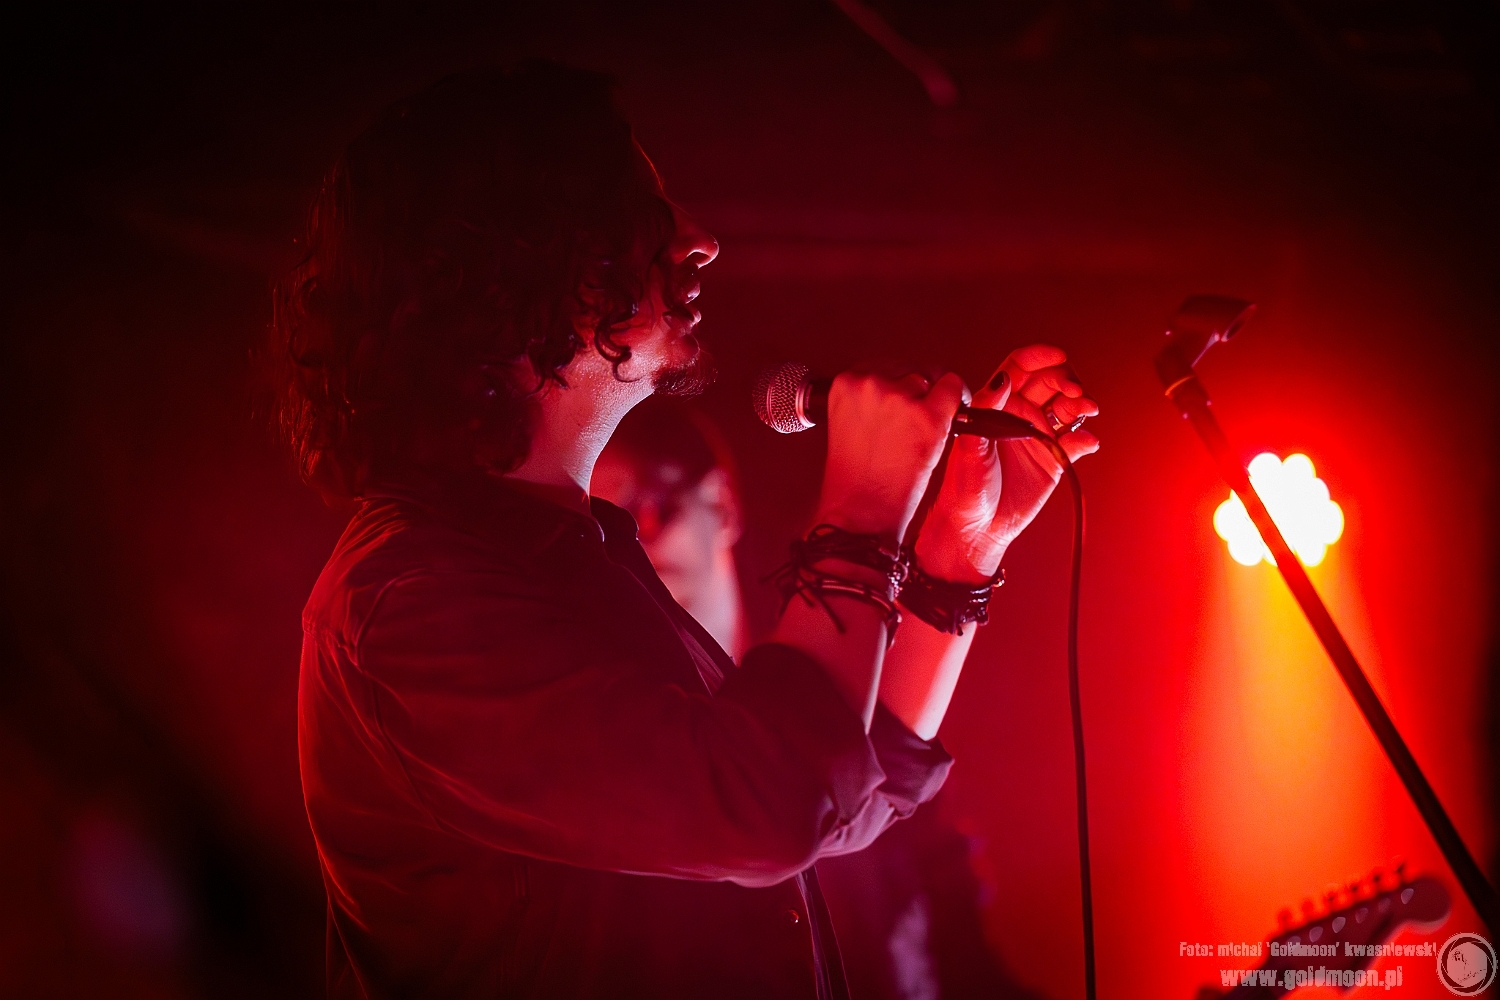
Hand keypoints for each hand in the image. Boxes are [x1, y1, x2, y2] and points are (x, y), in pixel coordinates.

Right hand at [816, 366, 965, 546]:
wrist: (861, 513)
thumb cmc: (854, 480)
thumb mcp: (849, 426)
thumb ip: (865, 400)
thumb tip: (894, 386)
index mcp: (845, 383)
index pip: (881, 365)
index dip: (898, 384)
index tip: (903, 400)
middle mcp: (870, 384)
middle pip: (909, 369)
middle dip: (917, 392)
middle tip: (914, 423)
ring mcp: (899, 398)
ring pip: (931, 379)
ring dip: (934, 401)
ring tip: (922, 433)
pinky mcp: (928, 416)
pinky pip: (954, 389)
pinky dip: (959, 404)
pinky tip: (948, 424)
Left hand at [915, 345, 1099, 582]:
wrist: (976, 526)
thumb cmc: (964, 485)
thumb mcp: (970, 444)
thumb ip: (987, 409)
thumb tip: (1004, 379)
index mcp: (998, 403)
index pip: (1020, 368)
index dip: (1039, 356)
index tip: (1058, 356)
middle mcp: (1021, 414)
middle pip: (1050, 381)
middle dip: (1066, 378)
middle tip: (1074, 390)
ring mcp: (1040, 435)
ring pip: (1068, 406)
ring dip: (1081, 403)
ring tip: (1087, 409)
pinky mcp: (1055, 458)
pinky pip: (1077, 441)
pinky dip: (1087, 438)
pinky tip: (1087, 441)